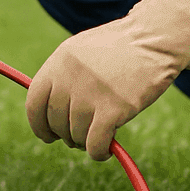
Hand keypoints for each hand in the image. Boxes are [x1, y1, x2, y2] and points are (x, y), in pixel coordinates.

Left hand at [25, 0, 189, 159]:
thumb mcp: (82, 50)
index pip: (34, 102)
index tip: (47, 136)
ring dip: (85, 143)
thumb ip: (63, 76)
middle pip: (56, 122)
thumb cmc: (121, 47)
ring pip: (76, 135)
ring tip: (98, 138)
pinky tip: (106, 150)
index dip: (39, 125)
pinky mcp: (113, 109)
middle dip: (66, 135)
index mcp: (59, 61)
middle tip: (80, 136)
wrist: (155, 39)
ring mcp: (91, 93)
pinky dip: (98, 152)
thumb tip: (49, 114)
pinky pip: (95, 143)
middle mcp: (70, 77)